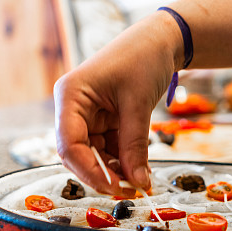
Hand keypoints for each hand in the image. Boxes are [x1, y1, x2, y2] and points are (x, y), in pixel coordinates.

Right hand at [53, 12, 182, 193]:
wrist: (162, 40)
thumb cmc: (143, 58)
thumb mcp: (138, 104)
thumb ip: (134, 146)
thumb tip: (137, 183)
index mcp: (70, 96)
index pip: (69, 144)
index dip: (88, 170)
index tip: (113, 187)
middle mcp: (73, 107)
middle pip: (79, 153)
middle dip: (103, 173)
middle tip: (131, 190)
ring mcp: (87, 114)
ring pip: (95, 154)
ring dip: (116, 169)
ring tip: (141, 180)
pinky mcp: (103, 119)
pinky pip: (108, 147)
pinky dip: (123, 159)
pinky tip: (140, 168)